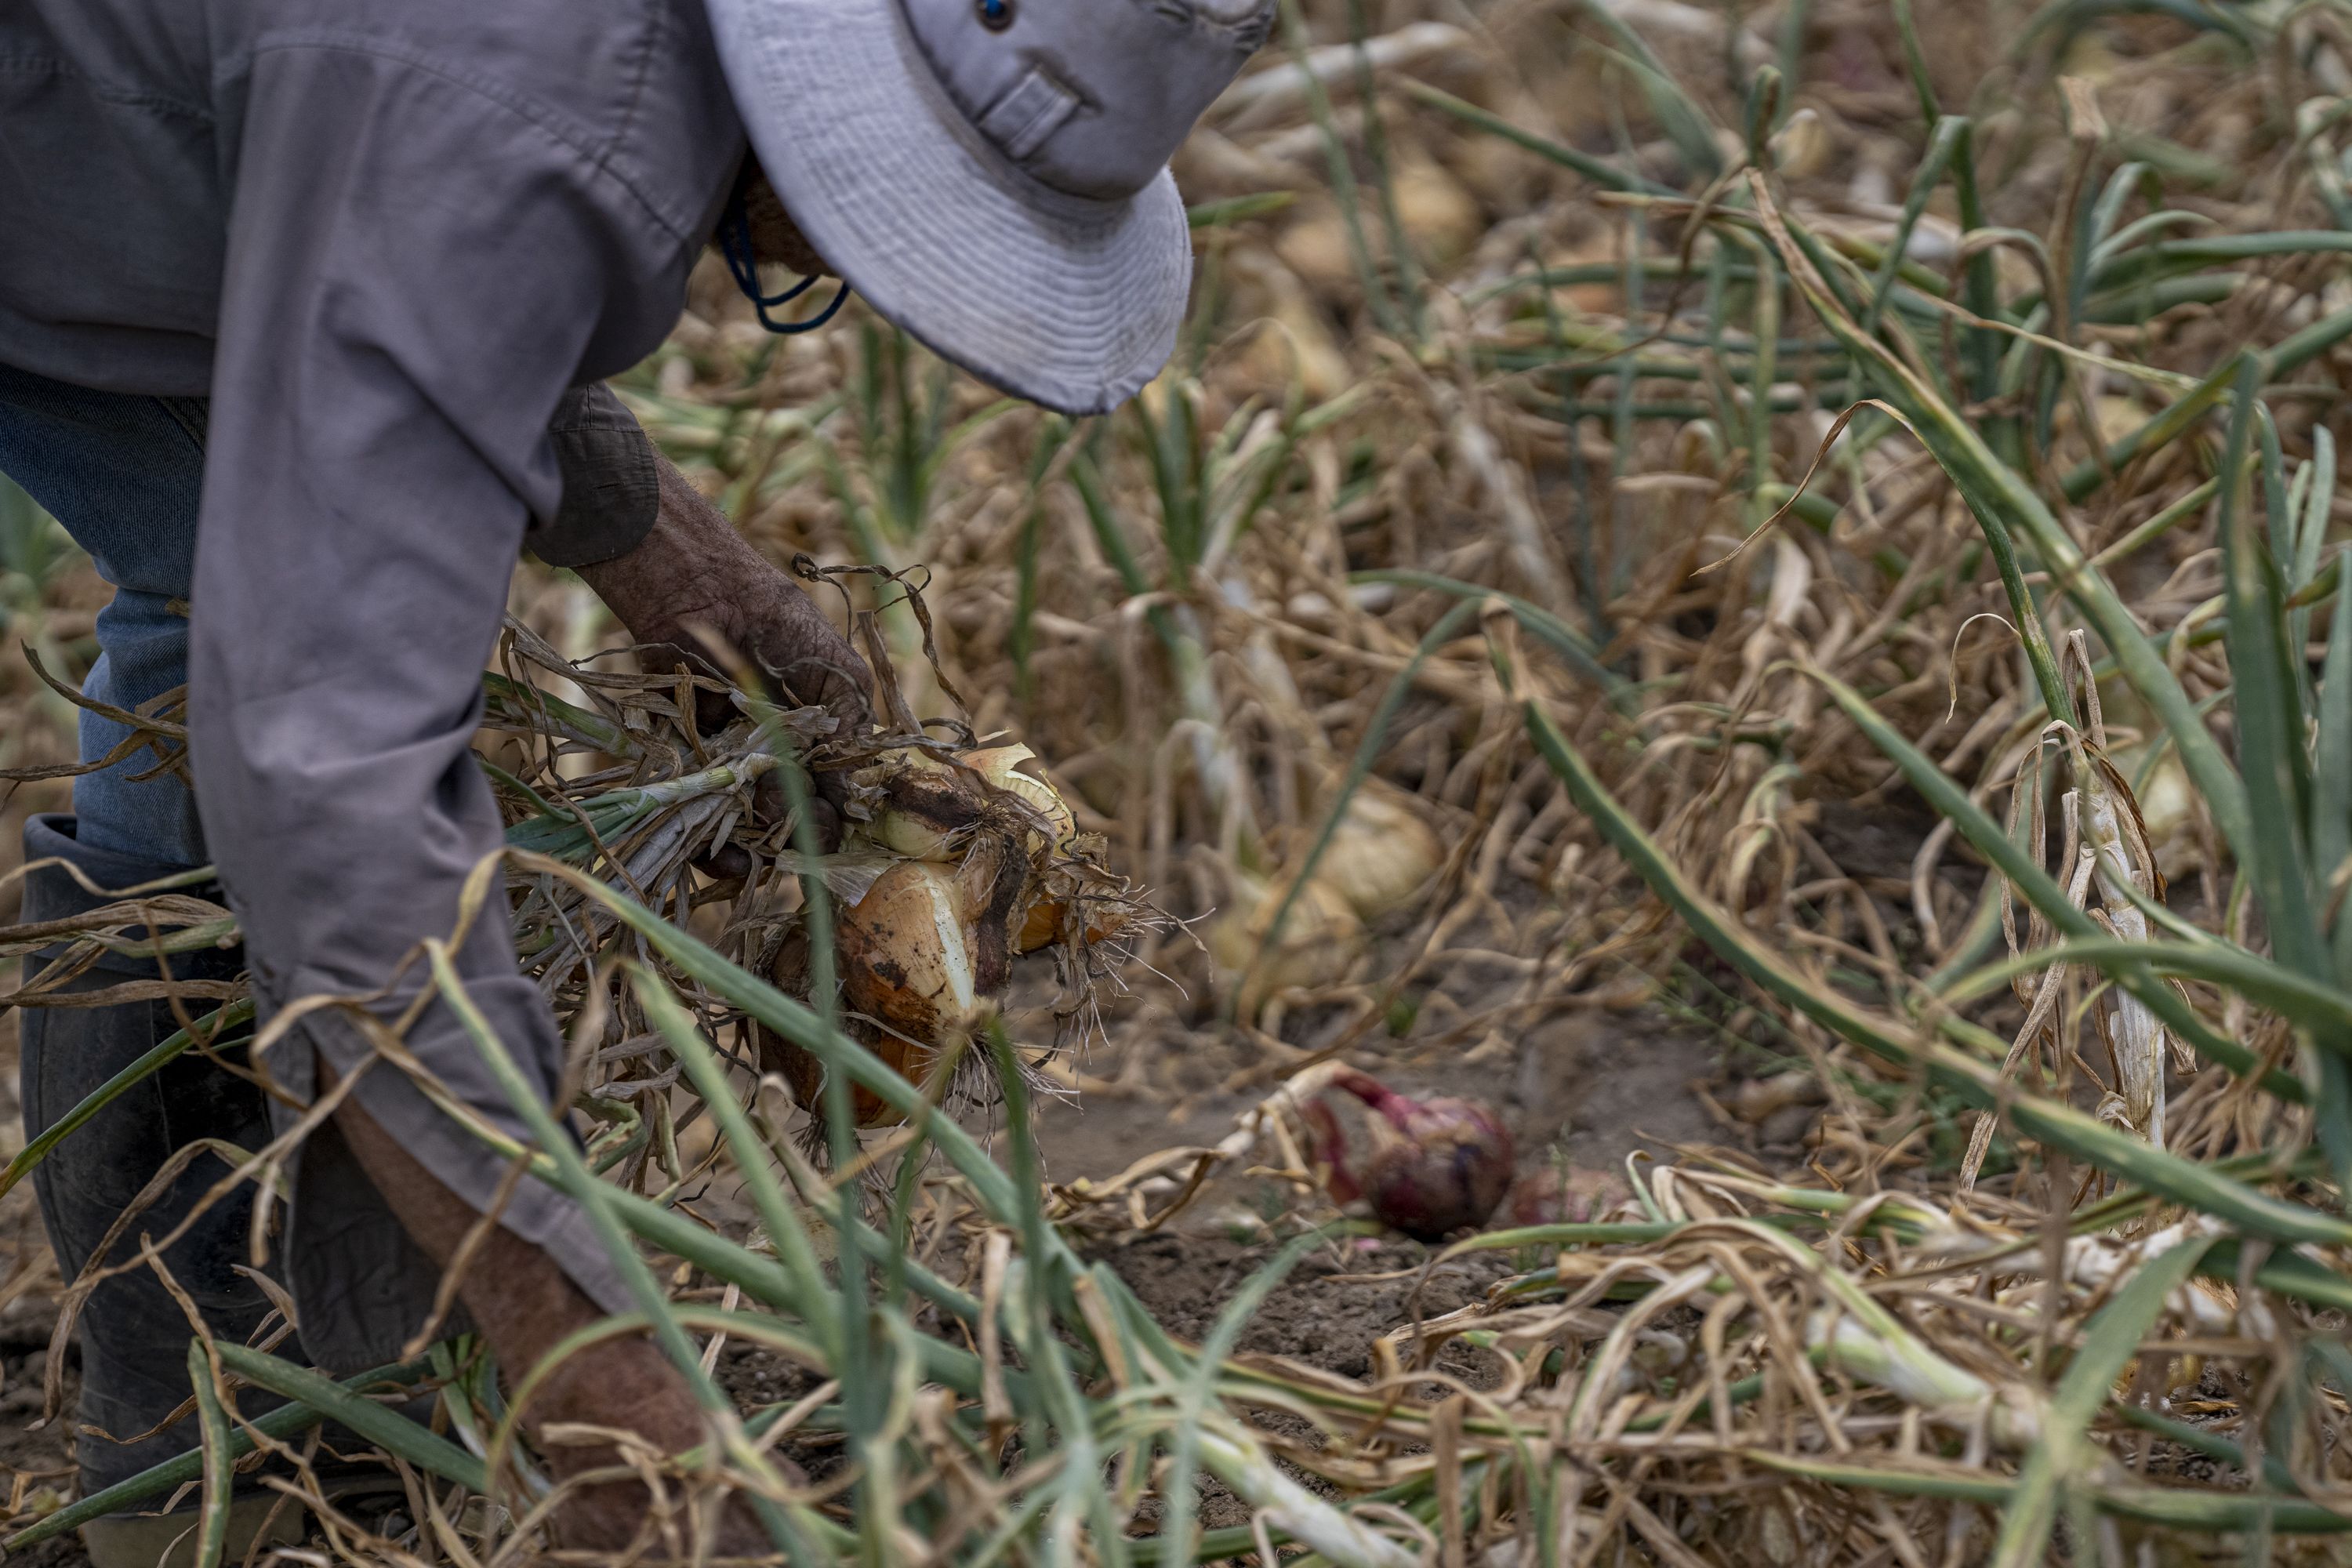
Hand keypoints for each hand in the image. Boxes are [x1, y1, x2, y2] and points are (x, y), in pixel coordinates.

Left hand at [578, 456, 872, 843]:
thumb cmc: (777, 622)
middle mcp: (771, 761)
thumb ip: (851, 726)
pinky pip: (694, 816)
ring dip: (752, 852)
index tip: (841, 837)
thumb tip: (858, 793)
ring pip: (742, 827)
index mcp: (812, 743)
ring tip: (757, 863)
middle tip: (800, 843)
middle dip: (795, 838)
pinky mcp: (680, 764)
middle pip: (789, 820)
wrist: (699, 591)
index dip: (837, 823)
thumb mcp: (835, 672)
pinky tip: (727, 859)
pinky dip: (707, 845)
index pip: (832, 799)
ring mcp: (726, 767)